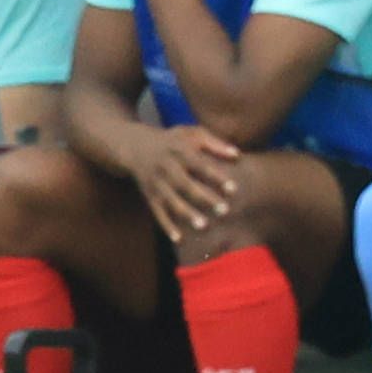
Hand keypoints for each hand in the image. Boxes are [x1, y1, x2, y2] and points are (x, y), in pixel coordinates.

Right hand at [130, 122, 242, 241]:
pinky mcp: (149, 196)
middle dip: (204, 198)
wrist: (134, 146)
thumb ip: (214, 142)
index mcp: (179, 151)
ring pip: (171, 201)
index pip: (200, 165)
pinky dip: (166, 226)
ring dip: (186, 213)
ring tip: (202, 226)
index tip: (234, 188)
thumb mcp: (191, 133)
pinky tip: (178, 239)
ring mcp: (156, 183)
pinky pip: (157, 212)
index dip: (216, 177)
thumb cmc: (172, 140)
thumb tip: (237, 155)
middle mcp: (166, 168)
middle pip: (185, 185)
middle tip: (224, 210)